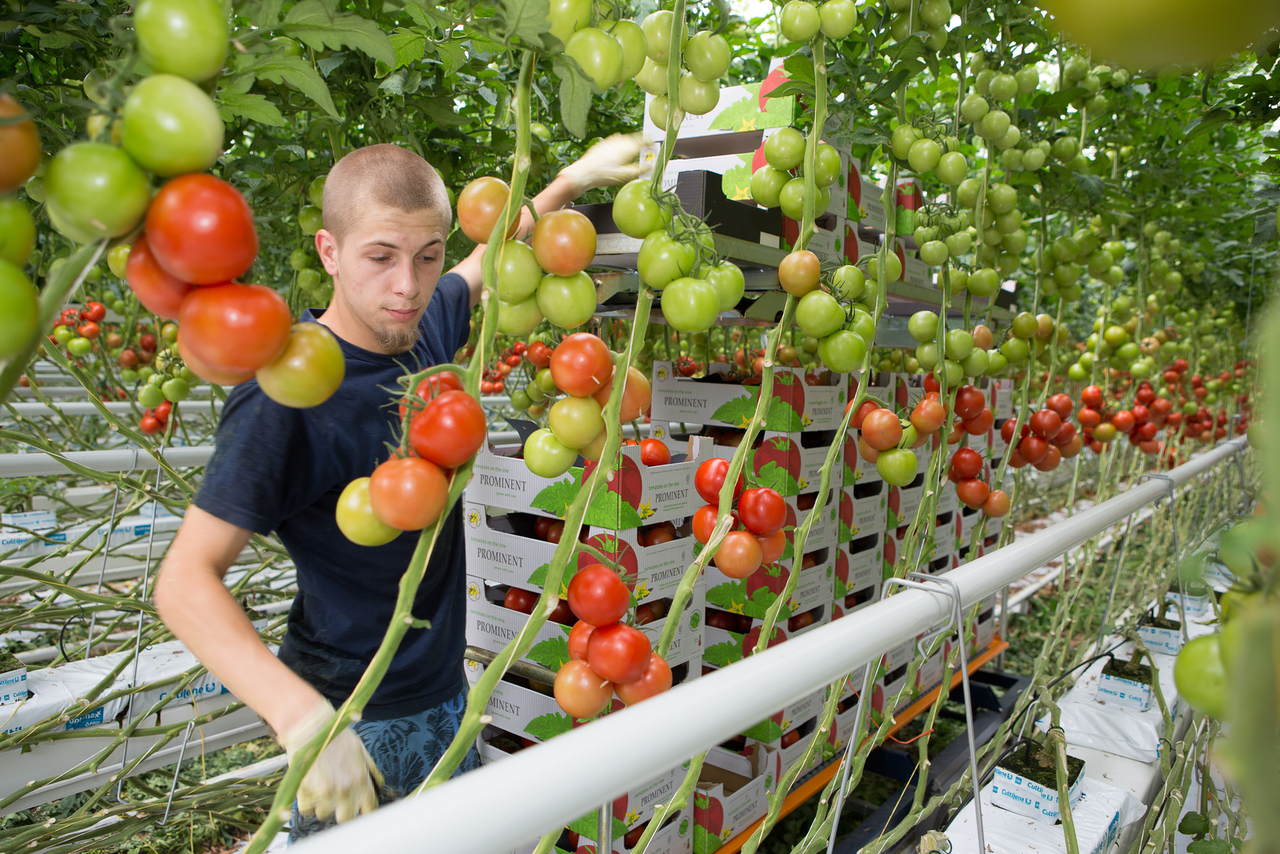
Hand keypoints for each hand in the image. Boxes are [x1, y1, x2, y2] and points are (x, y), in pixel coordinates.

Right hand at [278, 698, 381, 823]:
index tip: (358, 810)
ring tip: (320, 788)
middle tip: (336, 800)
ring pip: (324, 814)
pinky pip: (306, 810)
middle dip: (341, 811)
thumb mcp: (360, 750)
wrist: (311, 727)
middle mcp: (345, 789)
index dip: (363, 811)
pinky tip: (309, 789)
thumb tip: (380, 786)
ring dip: (322, 805)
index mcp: (361, 779)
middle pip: (346, 818)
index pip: (369, 809)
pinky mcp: (306, 792)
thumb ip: (370, 771)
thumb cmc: (336, 736)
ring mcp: (325, 792)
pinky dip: (306, 803)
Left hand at [558, 132, 651, 195]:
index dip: (650, 141)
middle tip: (645, 146)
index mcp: (627, 149)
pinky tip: (618, 145)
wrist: (584, 173)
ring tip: (633, 147)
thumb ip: (638, 170)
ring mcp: (610, 142)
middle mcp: (620, 142)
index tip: (653, 144)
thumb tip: (650, 167)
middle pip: (634, 139)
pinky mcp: (602, 144)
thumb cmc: (604, 176)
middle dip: (640, 142)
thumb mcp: (624, 176)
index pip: (643, 141)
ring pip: (624, 138)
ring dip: (630, 142)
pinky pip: (614, 140)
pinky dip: (619, 142)